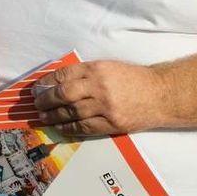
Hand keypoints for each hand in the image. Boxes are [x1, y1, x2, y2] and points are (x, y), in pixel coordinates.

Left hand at [33, 60, 168, 135]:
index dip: (47, 82)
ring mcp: (105, 106)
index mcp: (96, 69)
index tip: (37, 87)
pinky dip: (70, 128)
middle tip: (36, 103)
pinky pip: (85, 127)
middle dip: (46, 100)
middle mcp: (99, 86)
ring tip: (43, 117)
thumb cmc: (133, 79)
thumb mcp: (108, 67)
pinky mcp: (112, 123)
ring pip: (71, 112)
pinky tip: (60, 127)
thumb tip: (59, 82)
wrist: (160, 94)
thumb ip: (85, 73)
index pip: (64, 75)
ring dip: (54, 116)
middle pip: (64, 94)